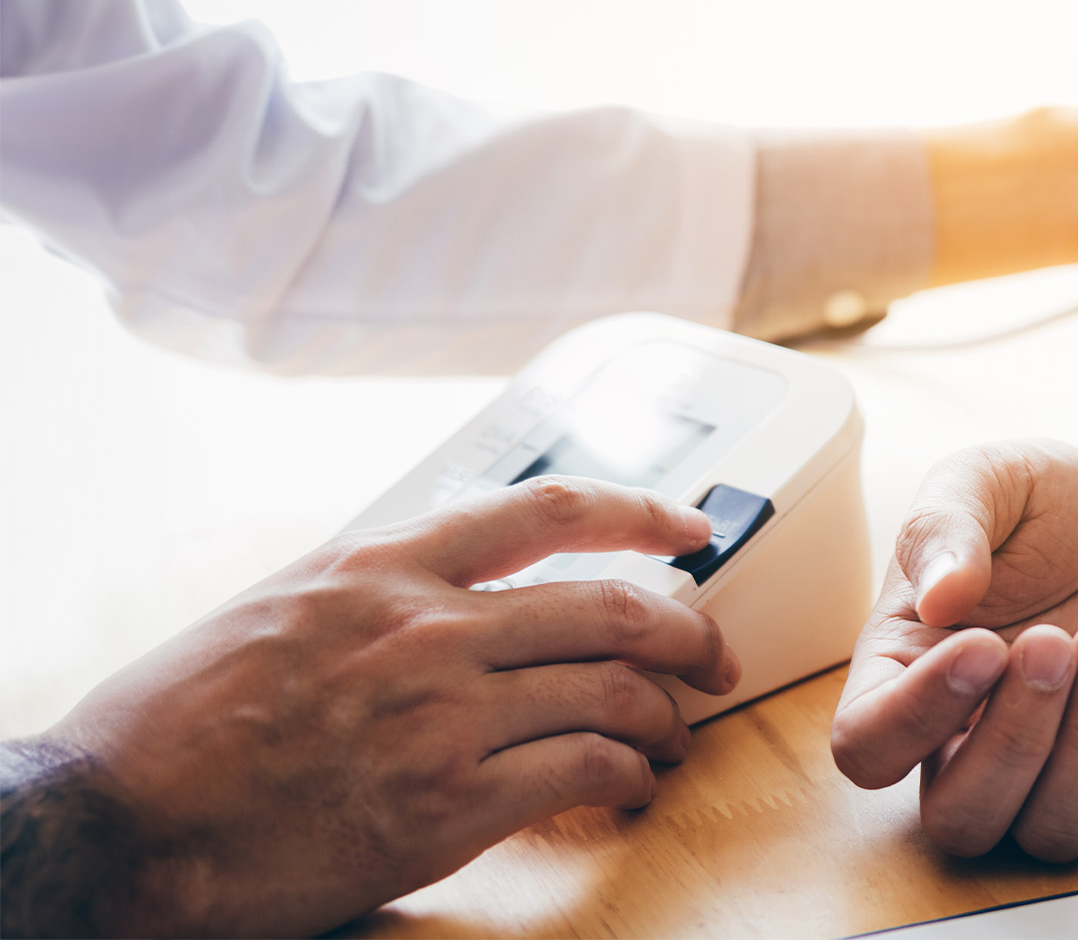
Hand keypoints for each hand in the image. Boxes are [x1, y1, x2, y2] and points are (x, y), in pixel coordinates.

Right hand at [27, 477, 737, 936]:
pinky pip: (582, 772)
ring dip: (665, 717)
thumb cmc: (177, 722)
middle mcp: (424, 627)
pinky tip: (628, 785)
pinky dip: (625, 777)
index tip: (693, 526)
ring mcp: (441, 716)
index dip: (643, 510)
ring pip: (612, 691)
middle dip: (688, 632)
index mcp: (382, 566)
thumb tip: (455, 586)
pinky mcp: (446, 806)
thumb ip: (377, 588)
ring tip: (672, 736)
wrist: (113, 820)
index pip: (547, 509)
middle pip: (610, 606)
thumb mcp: (278, 607)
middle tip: (712, 657)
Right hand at [832, 441, 1077, 860]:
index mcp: (901, 674)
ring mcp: (1047, 771)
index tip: (982, 644)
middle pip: (961, 818)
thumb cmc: (1039, 508)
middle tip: (1054, 641)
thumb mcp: (985, 480)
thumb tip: (939, 596)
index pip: (867, 748)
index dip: (915, 718)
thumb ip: (945, 524)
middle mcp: (963, 741)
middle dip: (1013, 739)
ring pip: (1049, 830)